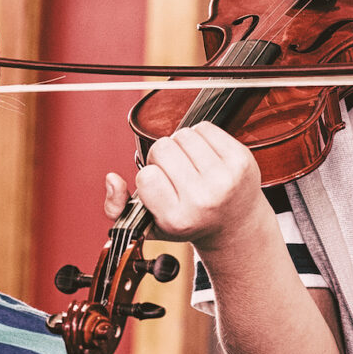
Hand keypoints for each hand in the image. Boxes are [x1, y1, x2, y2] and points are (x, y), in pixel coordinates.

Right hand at [109, 124, 264, 247]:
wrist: (236, 224)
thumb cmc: (190, 222)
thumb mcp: (150, 225)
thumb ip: (117, 208)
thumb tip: (112, 178)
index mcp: (178, 218)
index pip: (146, 176)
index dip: (149, 176)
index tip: (161, 188)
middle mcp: (203, 199)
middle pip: (162, 148)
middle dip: (162, 158)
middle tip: (174, 174)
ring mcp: (225, 178)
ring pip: (183, 134)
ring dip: (181, 146)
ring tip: (189, 164)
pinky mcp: (240, 159)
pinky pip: (205, 128)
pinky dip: (200, 137)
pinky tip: (204, 156)